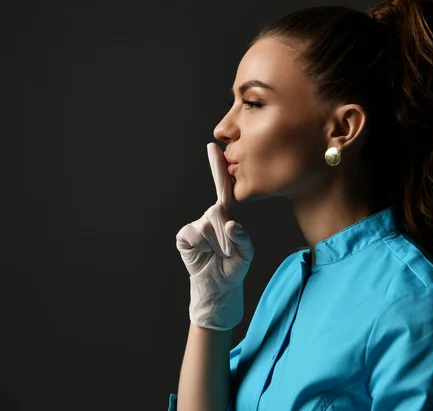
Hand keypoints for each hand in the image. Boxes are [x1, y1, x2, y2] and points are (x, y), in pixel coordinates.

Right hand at [175, 143, 254, 330]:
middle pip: (220, 211)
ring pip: (209, 225)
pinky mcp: (185, 237)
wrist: (218, 288)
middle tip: (227, 251)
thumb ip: (244, 238)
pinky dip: (201, 245)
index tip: (213, 145)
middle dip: (227, 234)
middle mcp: (211, 216)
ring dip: (218, 244)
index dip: (217, 166)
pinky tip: (204, 254)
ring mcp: (196, 226)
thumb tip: (231, 224)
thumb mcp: (247, 254)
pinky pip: (194, 234)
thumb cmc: (234, 267)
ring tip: (218, 255)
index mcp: (227, 214)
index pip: (223, 187)